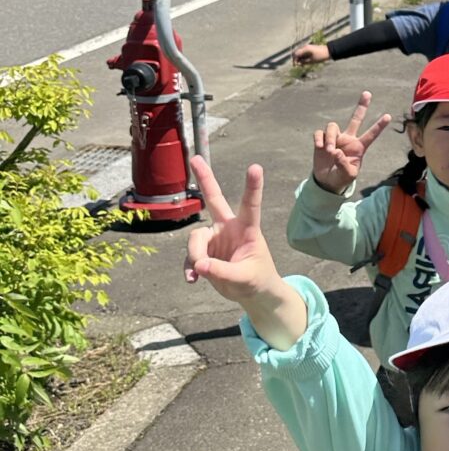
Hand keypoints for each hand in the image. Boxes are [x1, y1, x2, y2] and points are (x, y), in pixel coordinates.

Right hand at [186, 158, 308, 348]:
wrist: (251, 292)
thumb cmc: (256, 279)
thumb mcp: (245, 278)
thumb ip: (222, 272)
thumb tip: (199, 264)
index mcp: (248, 229)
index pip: (250, 205)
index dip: (252, 187)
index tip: (255, 167)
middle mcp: (229, 228)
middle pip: (214, 199)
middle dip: (205, 179)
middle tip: (194, 158)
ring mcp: (214, 238)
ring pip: (196, 238)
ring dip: (195, 254)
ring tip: (201, 271)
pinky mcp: (204, 252)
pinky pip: (190, 256)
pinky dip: (189, 267)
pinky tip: (192, 279)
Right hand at [292, 41, 330, 64]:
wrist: (329, 51)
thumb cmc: (320, 56)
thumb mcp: (312, 60)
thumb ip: (304, 62)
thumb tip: (298, 64)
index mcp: (305, 49)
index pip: (296, 54)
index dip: (294, 60)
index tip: (295, 65)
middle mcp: (305, 47)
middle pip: (297, 53)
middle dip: (297, 59)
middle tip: (298, 66)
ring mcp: (308, 47)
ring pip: (301, 53)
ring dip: (300, 59)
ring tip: (302, 65)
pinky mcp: (310, 49)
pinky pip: (304, 53)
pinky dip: (304, 57)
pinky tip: (305, 62)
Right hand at [311, 91, 391, 192]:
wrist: (327, 181)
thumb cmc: (341, 178)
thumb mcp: (348, 176)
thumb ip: (344, 165)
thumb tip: (336, 152)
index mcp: (359, 147)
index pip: (370, 135)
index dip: (379, 126)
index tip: (388, 116)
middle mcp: (348, 139)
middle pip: (356, 119)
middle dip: (362, 106)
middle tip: (368, 93)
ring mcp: (336, 138)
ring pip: (333, 126)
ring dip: (330, 138)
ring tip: (329, 151)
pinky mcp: (322, 140)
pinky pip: (320, 133)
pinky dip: (319, 139)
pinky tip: (319, 147)